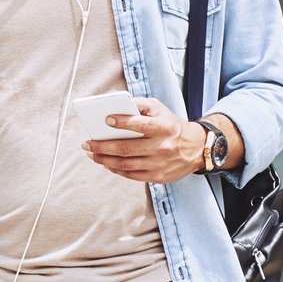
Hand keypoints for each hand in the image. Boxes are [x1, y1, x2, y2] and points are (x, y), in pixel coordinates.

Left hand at [81, 96, 203, 183]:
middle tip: (87, 143)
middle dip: (102, 146)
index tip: (105, 120)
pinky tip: (106, 163)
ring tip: (92, 153)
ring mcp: (159, 164)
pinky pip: (131, 174)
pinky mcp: (157, 177)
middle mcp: (162, 147)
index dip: (121, 122)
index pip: (140, 124)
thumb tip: (116, 105)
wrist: (196, 148)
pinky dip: (115, 169)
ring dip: (104, 159)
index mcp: (164, 127)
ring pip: (125, 164)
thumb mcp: (160, 109)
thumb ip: (140, 105)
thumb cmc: (172, 125)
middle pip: (126, 148)